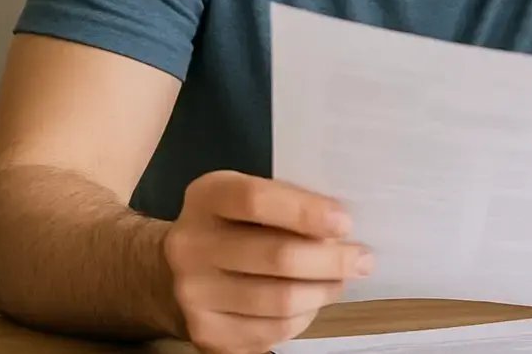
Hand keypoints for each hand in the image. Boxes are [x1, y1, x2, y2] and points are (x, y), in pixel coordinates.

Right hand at [163, 171, 371, 353]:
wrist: (168, 272)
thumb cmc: (231, 226)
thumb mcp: (248, 197)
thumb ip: (288, 202)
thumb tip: (342, 227)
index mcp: (207, 197)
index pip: (256, 201)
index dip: (306, 212)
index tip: (345, 222)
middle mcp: (191, 246)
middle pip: (276, 257)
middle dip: (332, 261)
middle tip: (363, 260)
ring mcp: (194, 294)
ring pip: (280, 301)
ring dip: (323, 292)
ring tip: (340, 281)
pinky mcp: (205, 333)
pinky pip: (272, 331)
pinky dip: (303, 318)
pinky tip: (309, 303)